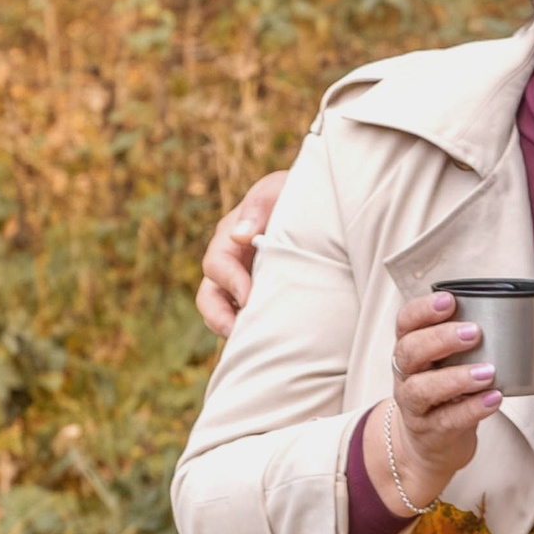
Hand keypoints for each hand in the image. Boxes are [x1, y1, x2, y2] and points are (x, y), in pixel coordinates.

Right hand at [198, 170, 284, 338]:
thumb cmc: (300, 193)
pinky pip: (248, 319)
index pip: (217, 264)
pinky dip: (253, 331)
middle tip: (237, 332)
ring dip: (232, 328)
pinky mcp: (263, 297)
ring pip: (224, 312)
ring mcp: (246, 282)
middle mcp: (232, 262)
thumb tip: (239, 237)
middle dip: (218, 316)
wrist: (323, 206)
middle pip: (209, 295)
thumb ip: (260, 206)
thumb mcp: (279, 190)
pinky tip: (273, 341)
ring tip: (251, 343)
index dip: (229, 281)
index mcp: (231, 236)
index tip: (248, 296)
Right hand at [359, 292, 502, 521]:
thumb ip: (467, 343)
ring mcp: (414, 406)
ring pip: (423, 389)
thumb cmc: (446, 393)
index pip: (405, 323)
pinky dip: (473, 409)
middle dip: (440, 339)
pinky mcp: (430, 432)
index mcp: (410, 350)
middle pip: (409, 352)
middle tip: (474, 332)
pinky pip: (448, 419)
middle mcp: (406, 375)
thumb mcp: (447, 364)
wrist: (430, 445)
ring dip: (457, 378)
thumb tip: (516, 315)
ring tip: (488, 371)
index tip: (449, 300)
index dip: (423, 310)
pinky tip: (494, 399)